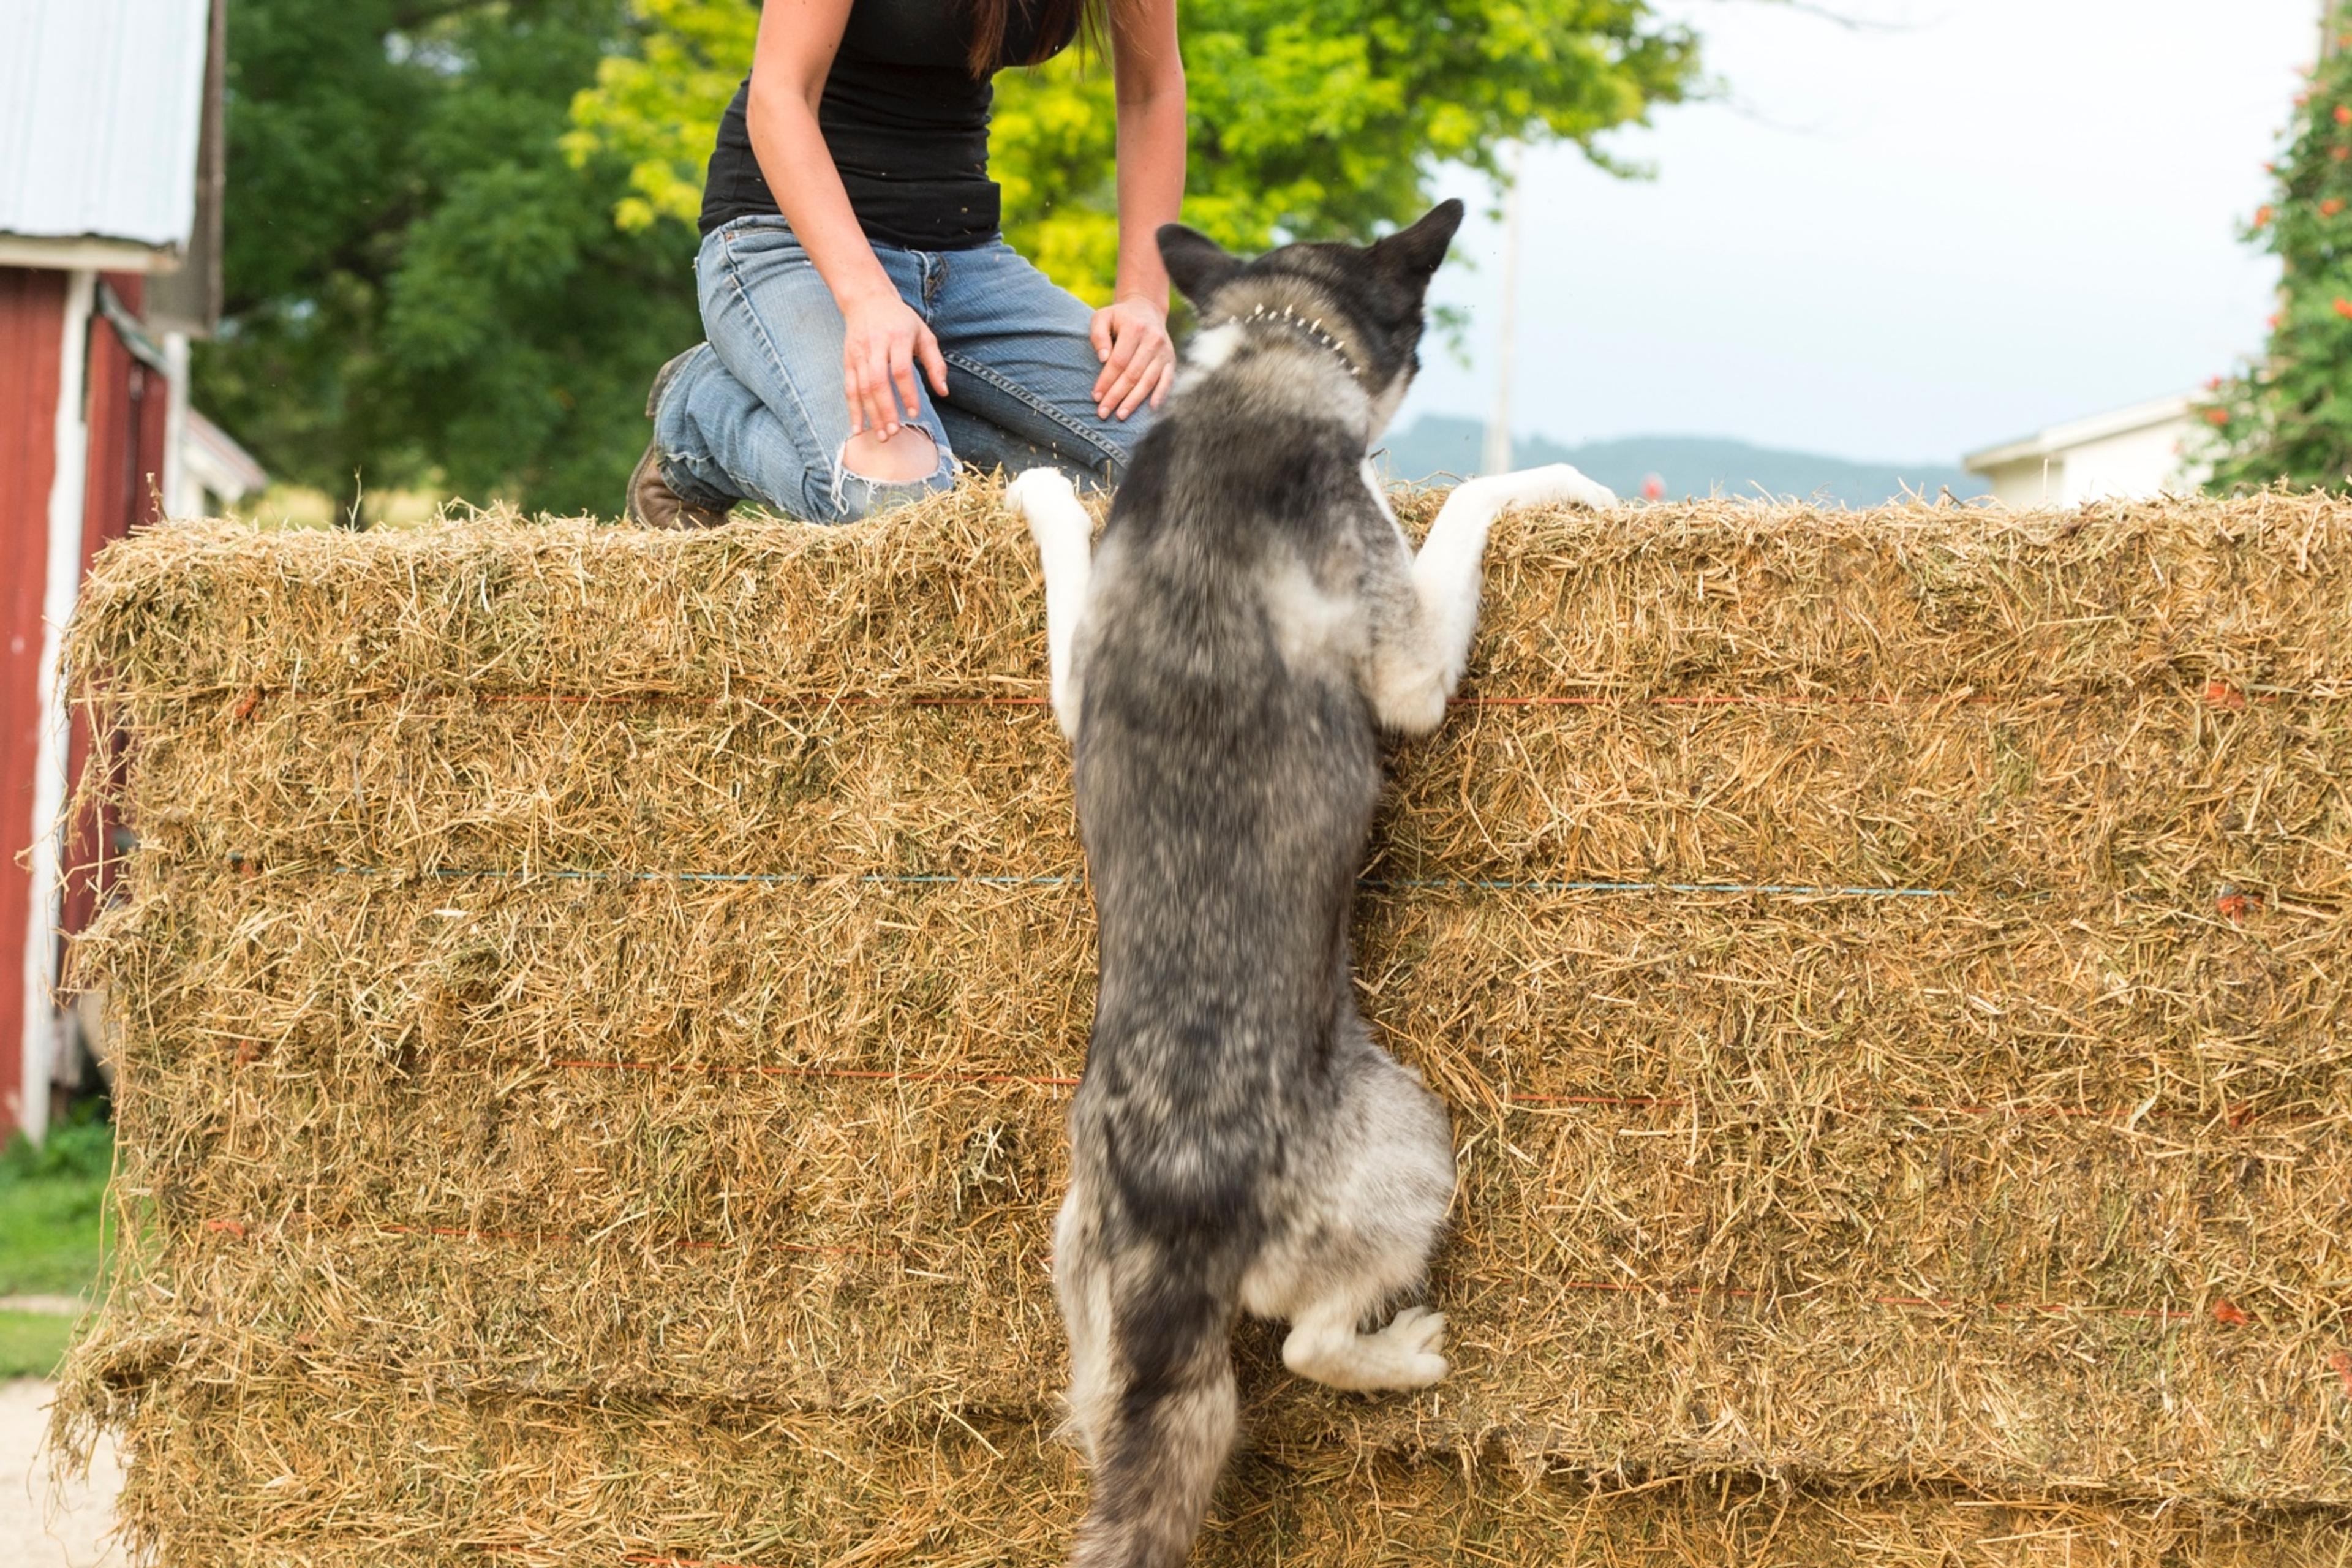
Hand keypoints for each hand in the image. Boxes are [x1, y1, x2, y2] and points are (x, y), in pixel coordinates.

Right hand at [841, 289, 948, 439]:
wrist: (867, 300)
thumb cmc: (901, 320)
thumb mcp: (923, 334)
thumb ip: (935, 363)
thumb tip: (943, 391)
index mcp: (897, 338)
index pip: (901, 370)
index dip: (907, 393)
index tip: (915, 413)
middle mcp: (875, 346)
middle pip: (878, 382)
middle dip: (886, 410)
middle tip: (894, 432)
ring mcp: (859, 354)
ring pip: (862, 388)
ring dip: (871, 414)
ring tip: (881, 435)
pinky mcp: (848, 360)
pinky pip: (849, 388)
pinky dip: (853, 410)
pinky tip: (857, 428)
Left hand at [1089, 297, 1174, 420]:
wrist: (1147, 310)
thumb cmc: (1119, 317)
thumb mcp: (1103, 317)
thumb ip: (1098, 335)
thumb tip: (1103, 358)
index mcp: (1134, 328)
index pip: (1118, 361)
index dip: (1106, 381)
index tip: (1095, 397)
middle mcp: (1153, 340)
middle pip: (1133, 374)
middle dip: (1116, 396)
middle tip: (1103, 413)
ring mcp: (1164, 351)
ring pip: (1148, 381)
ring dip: (1134, 400)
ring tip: (1120, 415)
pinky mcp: (1171, 360)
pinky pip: (1167, 380)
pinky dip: (1160, 395)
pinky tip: (1151, 409)